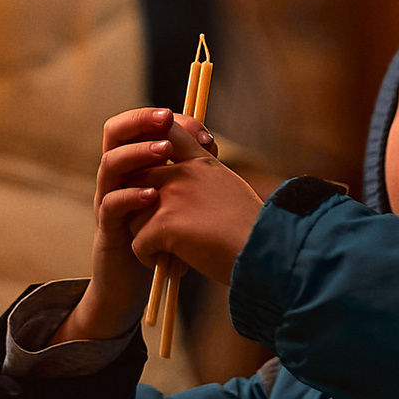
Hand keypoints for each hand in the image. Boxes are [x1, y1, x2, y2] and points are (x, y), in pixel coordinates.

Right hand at [54, 107, 186, 341]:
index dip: (167, 120)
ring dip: (137, 153)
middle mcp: (116, 177)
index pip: (140, 125)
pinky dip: (130, 196)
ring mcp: (108, 201)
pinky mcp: (107, 230)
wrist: (138, 285)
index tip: (200, 129)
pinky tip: (153, 195)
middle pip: (114, 133)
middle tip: (166, 117)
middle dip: (140, 120)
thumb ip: (188, 173)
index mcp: (134, 165)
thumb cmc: (163, 237)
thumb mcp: (178, 200)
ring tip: (164, 150)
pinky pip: (110, 205)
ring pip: (109, 164)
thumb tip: (208, 142)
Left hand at [127, 114, 260, 286]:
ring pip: (133, 215)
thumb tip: (182, 186)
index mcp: (200, 161)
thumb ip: (202, 177)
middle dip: (141, 206)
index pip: (167, 134)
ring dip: (145, 236)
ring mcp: (171, 197)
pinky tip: (172, 264)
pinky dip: (150, 258)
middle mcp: (182, 173)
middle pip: (137, 180)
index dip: (152, 148)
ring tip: (170, 251)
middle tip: (161, 230)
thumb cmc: (252, 227)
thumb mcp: (229, 185)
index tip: (154, 175)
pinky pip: (138, 243)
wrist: (265, 250)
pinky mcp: (164, 225)